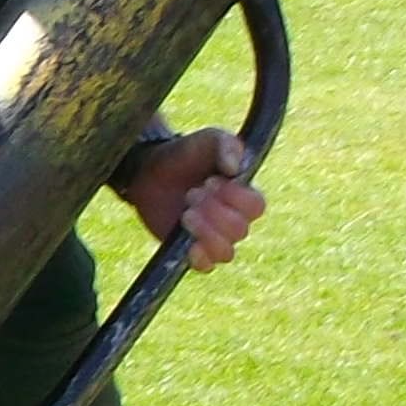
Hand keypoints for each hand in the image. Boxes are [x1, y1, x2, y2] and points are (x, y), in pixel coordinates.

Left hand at [117, 131, 263, 266]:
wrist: (149, 170)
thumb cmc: (185, 154)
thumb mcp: (208, 139)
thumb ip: (227, 144)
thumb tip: (234, 169)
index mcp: (242, 195)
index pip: (256, 207)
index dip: (235, 197)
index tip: (212, 180)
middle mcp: (232, 220)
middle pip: (239, 230)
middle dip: (214, 211)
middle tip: (193, 193)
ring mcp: (213, 238)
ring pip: (225, 252)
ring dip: (206, 231)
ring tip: (187, 213)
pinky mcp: (191, 251)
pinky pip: (206, 267)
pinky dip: (199, 257)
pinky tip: (189, 243)